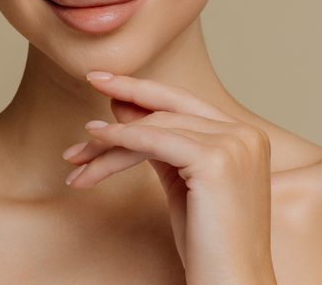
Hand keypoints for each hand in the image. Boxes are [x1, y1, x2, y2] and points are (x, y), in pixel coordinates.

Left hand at [62, 72, 277, 284]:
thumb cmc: (207, 244)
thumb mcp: (181, 182)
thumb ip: (159, 142)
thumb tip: (124, 107)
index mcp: (245, 136)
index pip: (185, 101)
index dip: (144, 88)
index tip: (107, 79)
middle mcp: (244, 134)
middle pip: (168, 110)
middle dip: (124, 101)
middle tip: (90, 82)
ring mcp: (234, 145)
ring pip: (155, 127)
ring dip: (109, 140)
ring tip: (76, 156)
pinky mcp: (215, 161)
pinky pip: (153, 141)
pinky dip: (120, 140)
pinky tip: (96, 144)